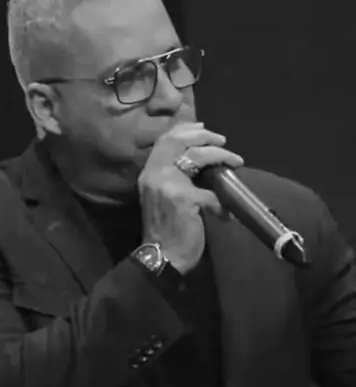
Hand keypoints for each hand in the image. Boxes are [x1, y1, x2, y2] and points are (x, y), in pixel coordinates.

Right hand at [138, 122, 243, 273]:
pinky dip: (223, 203)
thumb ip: (173, 178)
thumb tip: (198, 161)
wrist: (162, 257)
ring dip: (221, 157)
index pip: (165, 140)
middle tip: (223, 142)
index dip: (185, 130)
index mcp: (149, 172)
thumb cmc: (165, 230)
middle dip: (205, 137)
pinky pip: (211, 193)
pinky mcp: (185, 199)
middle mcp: (155, 174)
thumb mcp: (162, 197)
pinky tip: (227, 214)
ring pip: (198, 157)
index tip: (203, 129)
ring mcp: (169, 185)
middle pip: (180, 141)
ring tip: (236, 162)